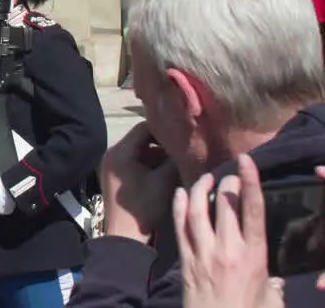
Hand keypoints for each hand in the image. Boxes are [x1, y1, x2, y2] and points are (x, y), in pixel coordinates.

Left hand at [101, 120, 179, 242]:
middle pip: (140, 139)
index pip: (143, 128)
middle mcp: (112, 154)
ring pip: (139, 151)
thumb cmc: (144, 207)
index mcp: (120, 152)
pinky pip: (134, 162)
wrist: (124, 235)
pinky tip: (166, 172)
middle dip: (162, 145)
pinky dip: (149, 164)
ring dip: (157, 156)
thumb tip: (187, 146)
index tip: (182, 137)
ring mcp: (112, 165)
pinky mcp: (116, 176)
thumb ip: (175, 160)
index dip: (164, 131)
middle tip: (182, 150)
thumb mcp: (164, 181)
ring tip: (177, 162)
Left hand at [175, 155, 282, 307]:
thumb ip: (274, 287)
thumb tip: (277, 281)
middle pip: (225, 206)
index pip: (253, 211)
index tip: (246, 162)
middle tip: (228, 173)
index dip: (250, 182)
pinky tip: (180, 193)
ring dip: (200, 190)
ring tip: (205, 177)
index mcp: (254, 257)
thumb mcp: (271, 302)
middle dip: (226, 184)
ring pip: (198, 212)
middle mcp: (228, 250)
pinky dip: (179, 207)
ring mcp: (203, 254)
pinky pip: (180, 228)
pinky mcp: (185, 261)